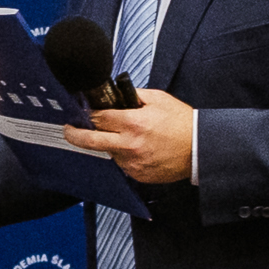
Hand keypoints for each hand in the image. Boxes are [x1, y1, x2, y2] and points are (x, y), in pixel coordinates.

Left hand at [63, 88, 193, 183]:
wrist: (200, 149)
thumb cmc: (182, 123)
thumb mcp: (158, 99)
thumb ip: (133, 95)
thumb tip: (114, 94)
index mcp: (134, 123)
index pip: (98, 118)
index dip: (87, 114)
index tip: (79, 113)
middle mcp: (130, 145)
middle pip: (91, 141)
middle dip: (74, 134)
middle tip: (69, 130)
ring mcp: (133, 163)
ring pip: (109, 152)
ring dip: (111, 144)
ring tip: (129, 137)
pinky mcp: (138, 175)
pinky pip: (123, 164)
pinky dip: (125, 155)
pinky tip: (140, 149)